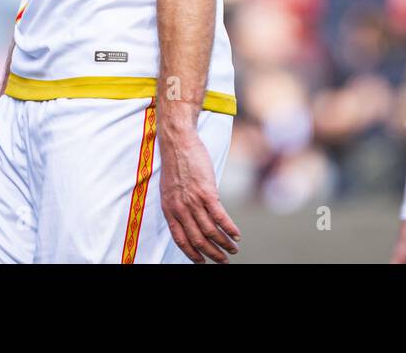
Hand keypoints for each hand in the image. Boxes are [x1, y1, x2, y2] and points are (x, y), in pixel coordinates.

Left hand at [159, 123, 239, 262]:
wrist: (177, 142)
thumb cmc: (175, 163)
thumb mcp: (170, 189)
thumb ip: (178, 205)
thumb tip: (190, 218)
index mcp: (169, 210)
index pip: (180, 240)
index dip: (192, 254)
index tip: (202, 262)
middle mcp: (180, 209)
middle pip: (198, 240)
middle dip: (212, 254)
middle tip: (223, 261)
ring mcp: (193, 201)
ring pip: (210, 231)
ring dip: (224, 244)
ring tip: (233, 249)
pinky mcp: (206, 192)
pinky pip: (220, 217)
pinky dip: (229, 229)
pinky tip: (236, 235)